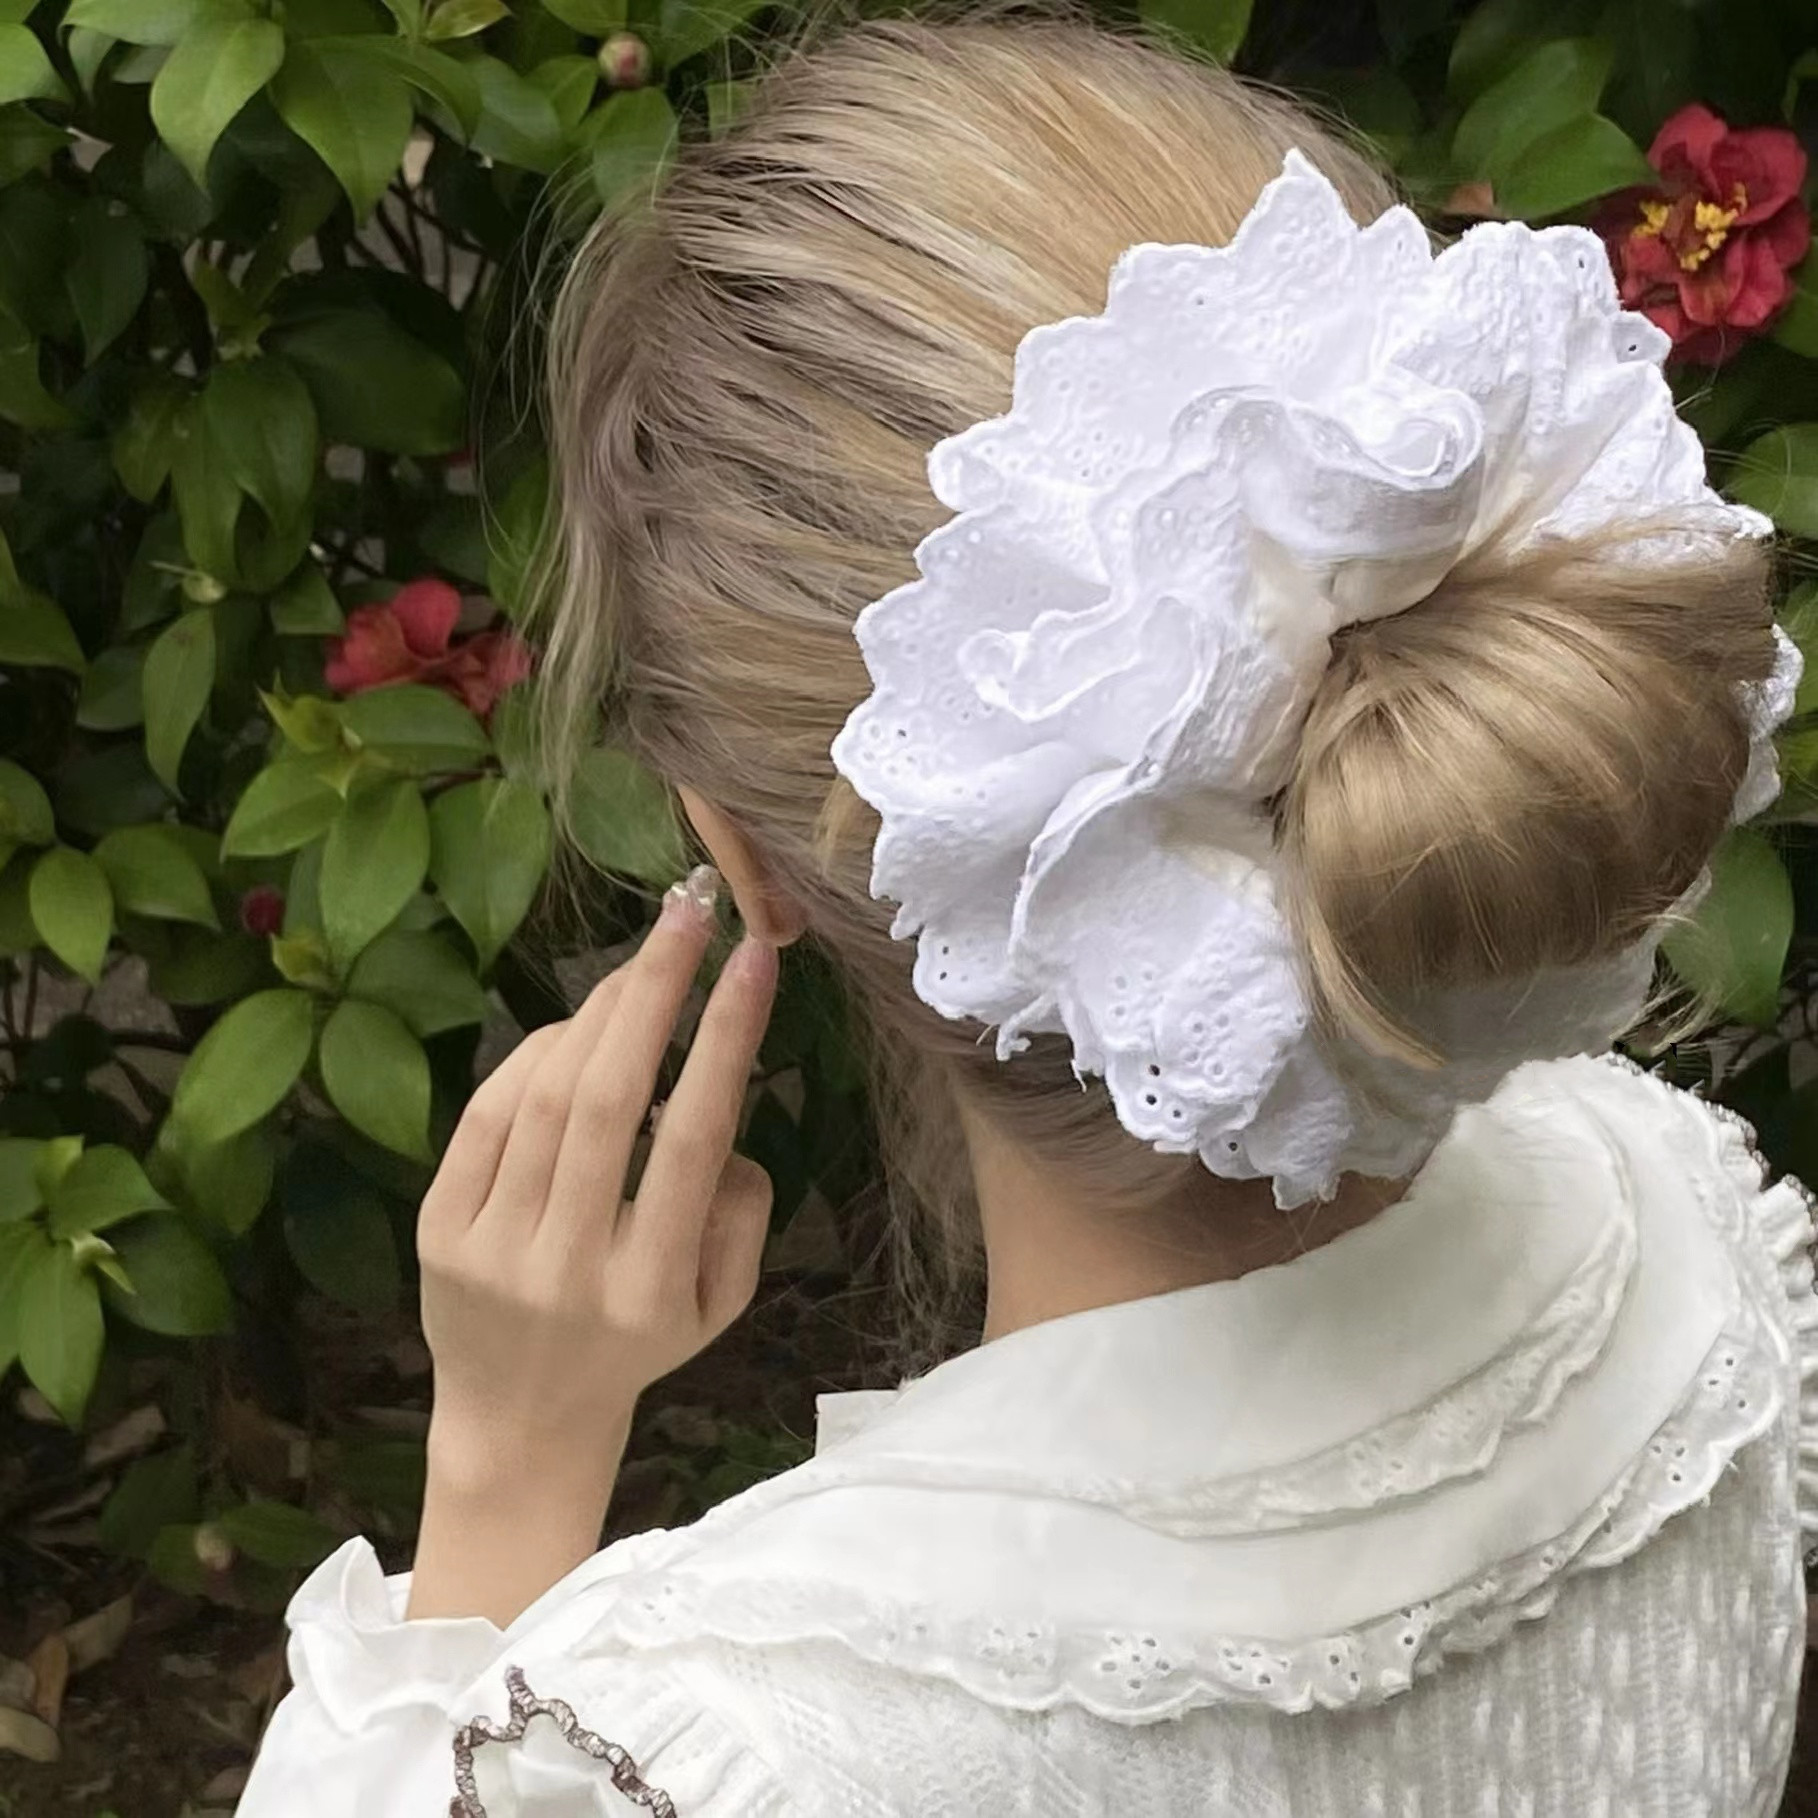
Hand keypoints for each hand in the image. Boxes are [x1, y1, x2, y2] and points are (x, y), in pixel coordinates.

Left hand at [406, 868, 777, 1622]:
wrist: (519, 1424)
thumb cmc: (638, 1347)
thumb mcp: (720, 1304)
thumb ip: (741, 1213)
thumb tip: (723, 1120)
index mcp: (650, 1288)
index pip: (694, 1138)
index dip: (726, 1038)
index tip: (755, 959)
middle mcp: (566, 1266)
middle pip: (609, 1098)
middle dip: (654, 988)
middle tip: (689, 911)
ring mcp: (491, 1247)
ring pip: (547, 1095)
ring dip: (599, 1010)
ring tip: (644, 962)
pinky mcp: (436, 1231)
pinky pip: (488, 1116)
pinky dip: (534, 1054)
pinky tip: (574, 1027)